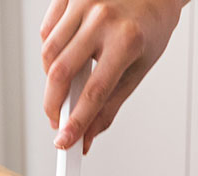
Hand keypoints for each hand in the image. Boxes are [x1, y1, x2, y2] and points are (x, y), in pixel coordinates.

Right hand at [41, 0, 186, 152]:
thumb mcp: (138, 68)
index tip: (65, 141)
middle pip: (61, 73)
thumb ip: (110, 104)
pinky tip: (64, 55)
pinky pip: (47, 31)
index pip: (94, 92)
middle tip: (57, 119)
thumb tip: (87, 135)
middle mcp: (102, 18)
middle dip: (53, 104)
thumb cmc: (151, 26)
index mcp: (127, 40)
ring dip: (51, 79)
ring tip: (66, 84)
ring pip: (48, 52)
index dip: (76, 121)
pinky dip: (50, 51)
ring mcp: (83, 3)